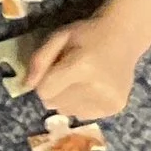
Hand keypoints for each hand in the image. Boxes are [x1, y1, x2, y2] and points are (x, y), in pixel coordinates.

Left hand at [21, 0, 150, 119]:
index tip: (53, 70)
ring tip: (81, 80)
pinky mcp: (115, 107)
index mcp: (81, 66)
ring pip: (67, 112)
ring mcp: (108, 100)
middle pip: (54, 104)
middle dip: (55, 90)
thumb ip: (39, 60)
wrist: (123, 36)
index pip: (44, 92)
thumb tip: (27, 86)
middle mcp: (96, 87)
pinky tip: (92, 88)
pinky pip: (83, 115)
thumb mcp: (59, 37)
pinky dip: (82, 104)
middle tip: (69, 73)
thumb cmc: (88, 35)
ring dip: (67, 99)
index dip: (43, 82)